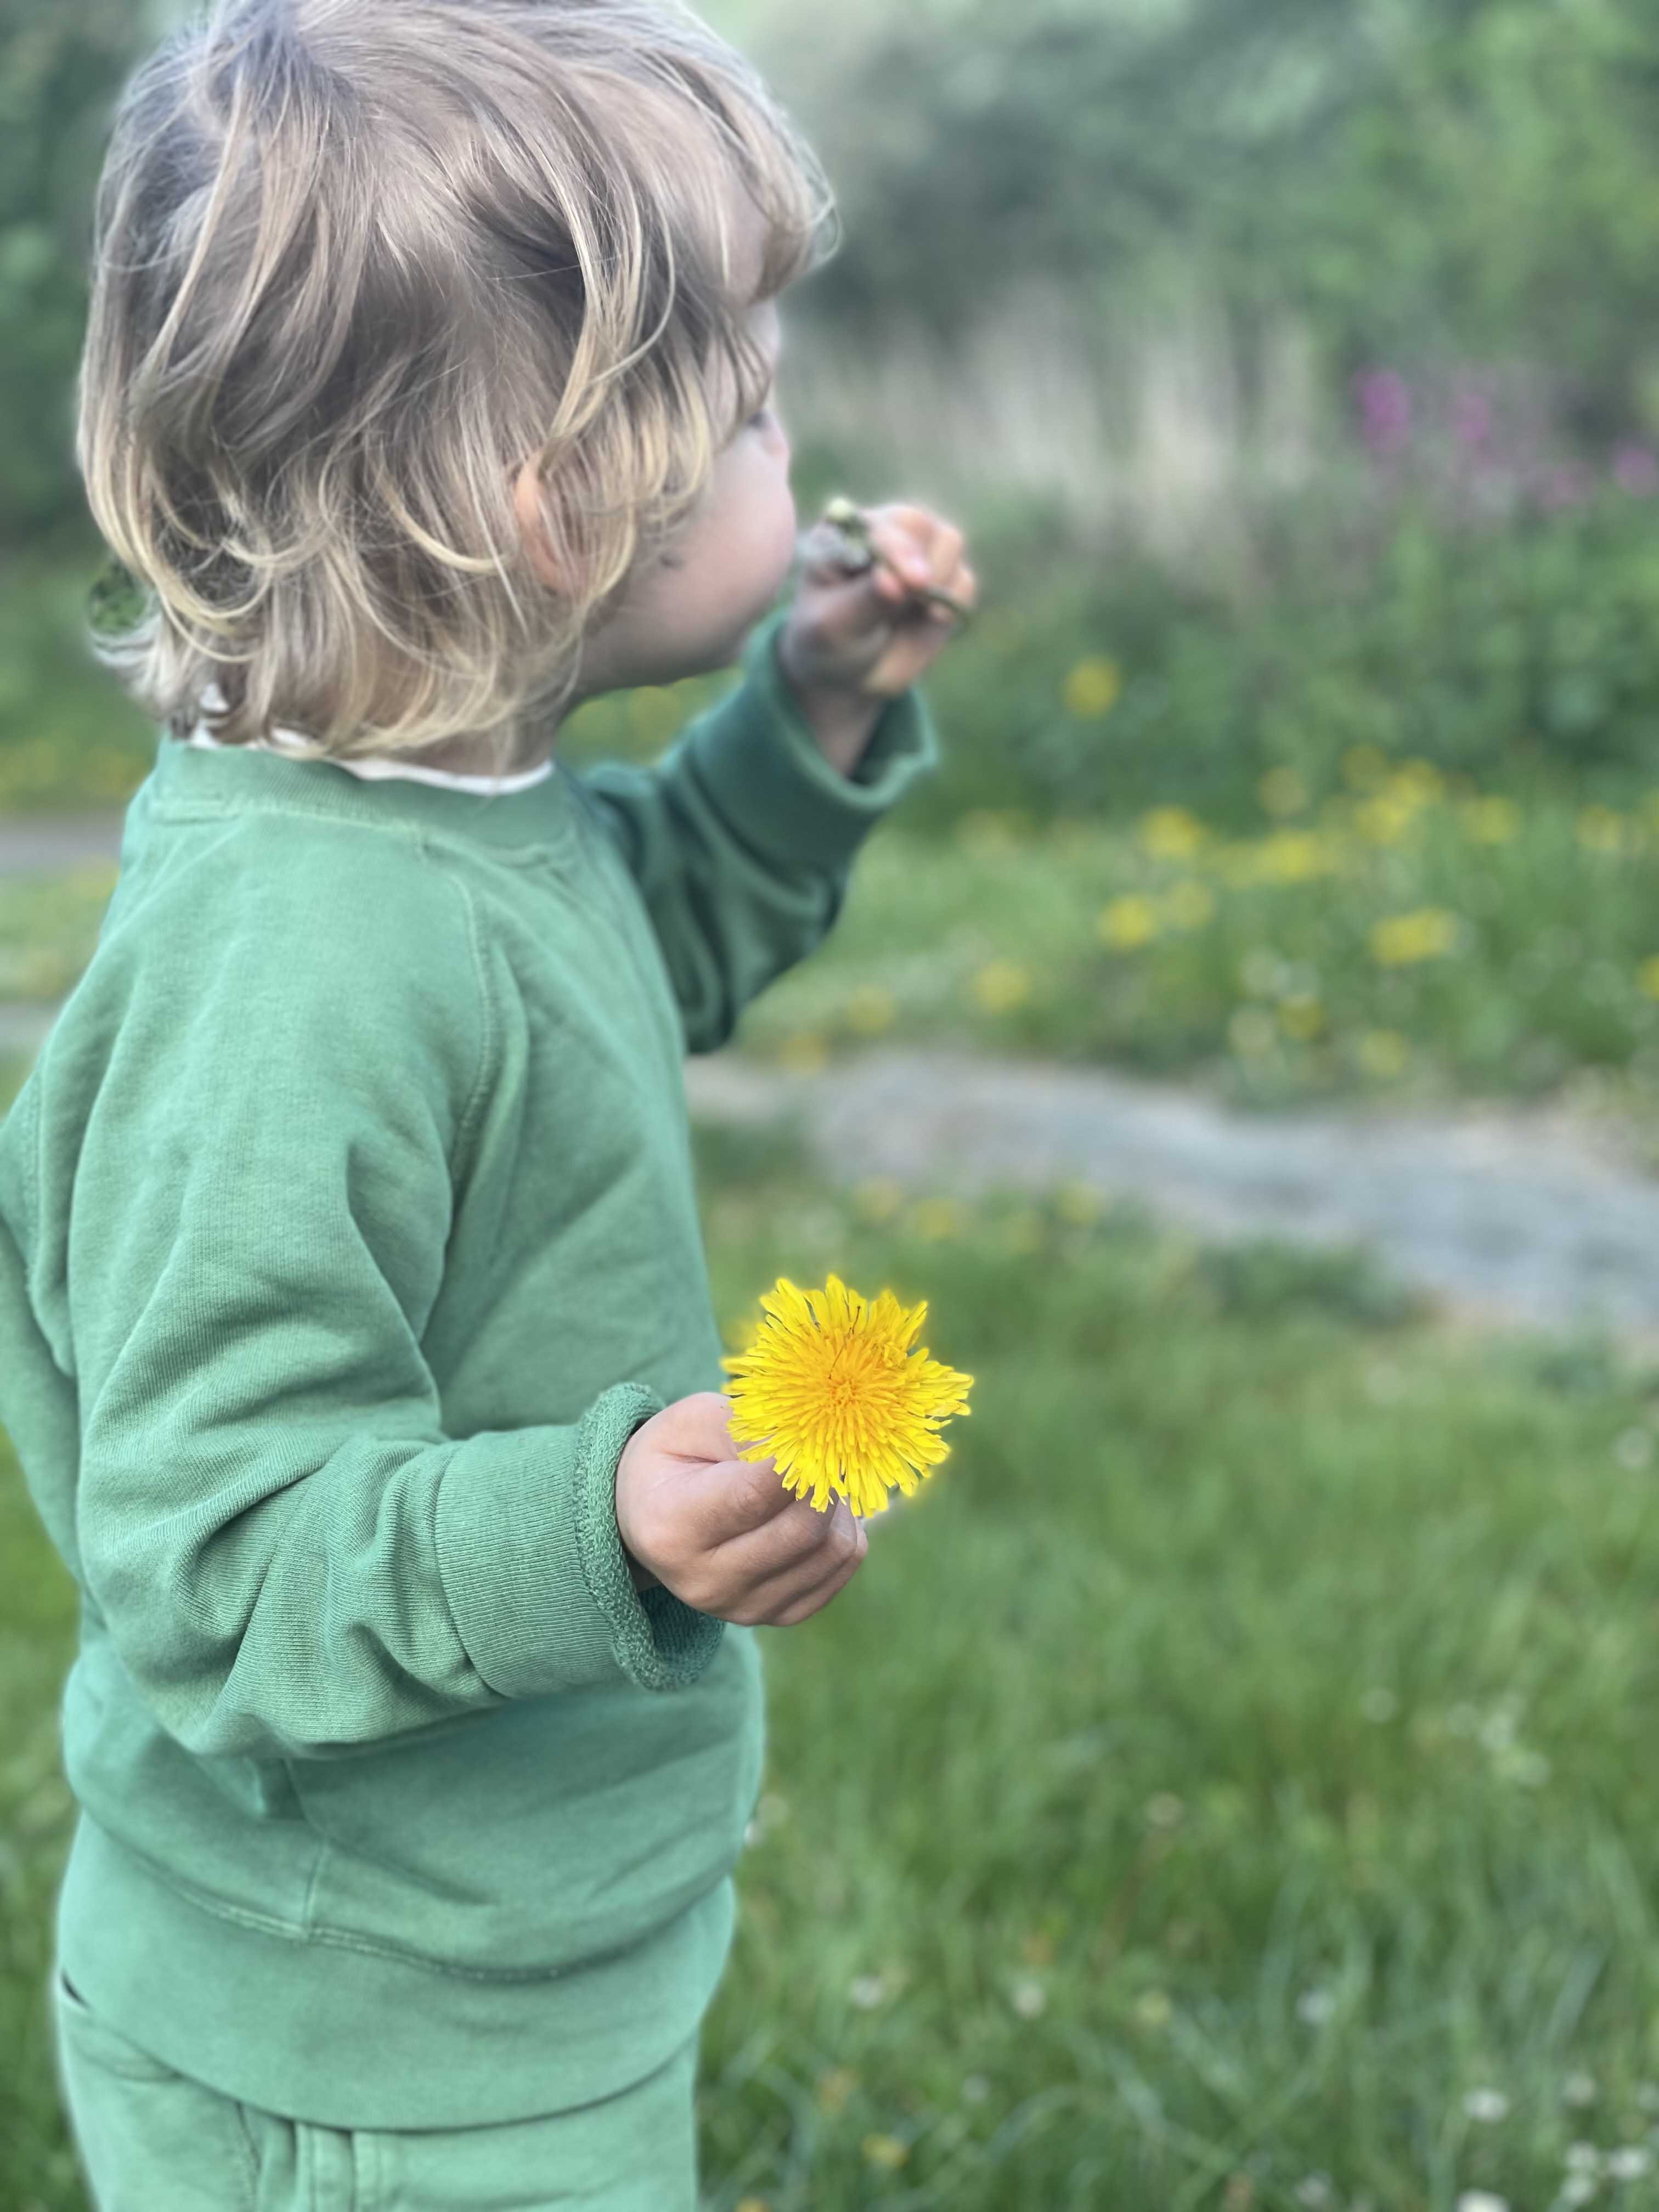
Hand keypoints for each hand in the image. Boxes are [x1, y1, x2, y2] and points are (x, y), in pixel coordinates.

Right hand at [614, 1392, 868, 1627]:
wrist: (649, 1522)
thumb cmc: (673, 1460)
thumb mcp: (691, 1422)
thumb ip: (746, 1427)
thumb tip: (806, 1441)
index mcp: (673, 1526)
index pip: (753, 1497)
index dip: (796, 1461)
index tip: (813, 1430)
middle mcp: (706, 1581)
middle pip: (802, 1529)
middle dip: (825, 1479)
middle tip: (820, 1449)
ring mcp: (744, 1607)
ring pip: (832, 1551)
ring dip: (839, 1505)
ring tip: (816, 1478)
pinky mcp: (777, 1615)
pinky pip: (840, 1570)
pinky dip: (843, 1532)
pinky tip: (816, 1510)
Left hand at [780, 501, 978, 705]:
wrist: (850, 674)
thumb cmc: (830, 643)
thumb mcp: (835, 627)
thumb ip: (866, 600)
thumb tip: (900, 583)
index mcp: (845, 533)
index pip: (879, 526)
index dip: (898, 550)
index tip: (913, 583)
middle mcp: (884, 533)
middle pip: (919, 524)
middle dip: (923, 561)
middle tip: (918, 591)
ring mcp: (917, 553)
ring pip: (948, 543)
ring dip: (939, 580)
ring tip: (916, 611)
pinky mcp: (944, 580)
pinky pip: (963, 581)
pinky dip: (953, 602)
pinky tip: (930, 619)